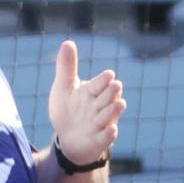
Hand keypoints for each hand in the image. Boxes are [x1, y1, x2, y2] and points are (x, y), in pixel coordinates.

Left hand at [48, 40, 126, 164]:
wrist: (68, 139)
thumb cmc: (68, 110)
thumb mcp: (64, 88)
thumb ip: (67, 67)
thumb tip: (68, 42)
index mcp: (92, 92)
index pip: (99, 84)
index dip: (103, 80)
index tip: (108, 75)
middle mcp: (99, 106)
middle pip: (107, 98)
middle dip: (111, 92)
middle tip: (116, 85)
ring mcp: (100, 123)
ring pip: (108, 115)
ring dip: (113, 110)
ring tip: (119, 103)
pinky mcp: (98, 140)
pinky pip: (105, 137)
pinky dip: (108, 134)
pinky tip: (112, 130)